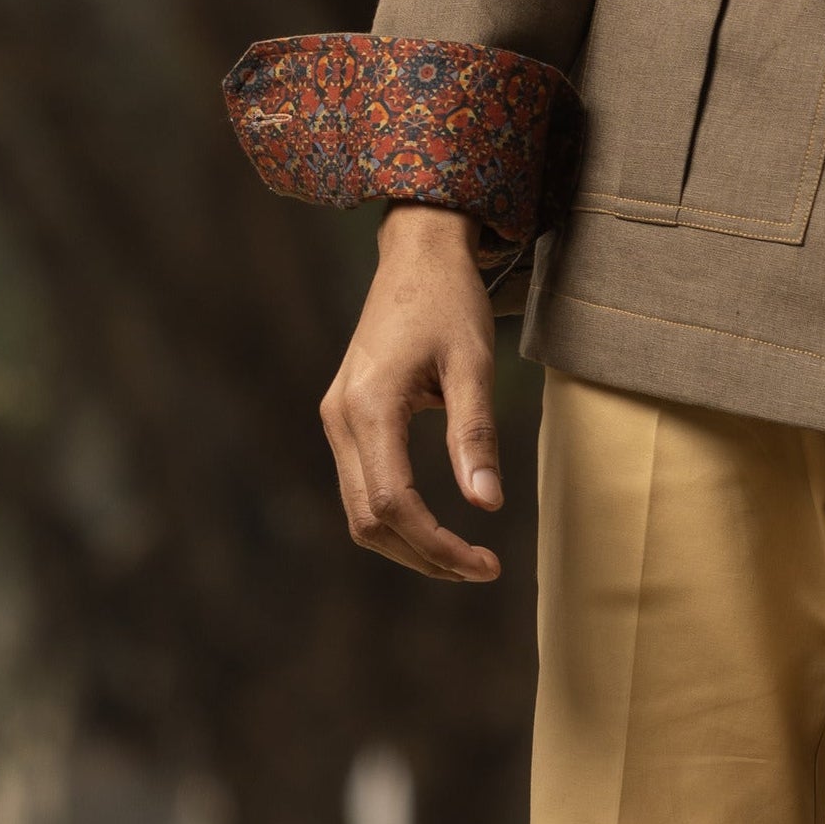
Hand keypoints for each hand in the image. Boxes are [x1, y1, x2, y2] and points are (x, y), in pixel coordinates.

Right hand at [320, 208, 505, 583]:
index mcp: (368, 407)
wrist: (416, 254)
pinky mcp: (346, 418)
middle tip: (482, 569)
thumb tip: (486, 505)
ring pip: (359, 511)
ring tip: (464, 557)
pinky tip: (437, 525)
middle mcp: (340, 419)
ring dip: (408, 544)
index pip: (392, 504)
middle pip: (368, 520)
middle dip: (423, 556)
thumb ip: (475, 434)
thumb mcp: (474, 365)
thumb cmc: (449, 302)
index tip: (487, 564)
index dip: (437, 546)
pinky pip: (361, 486)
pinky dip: (396, 518)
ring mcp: (337, 419)